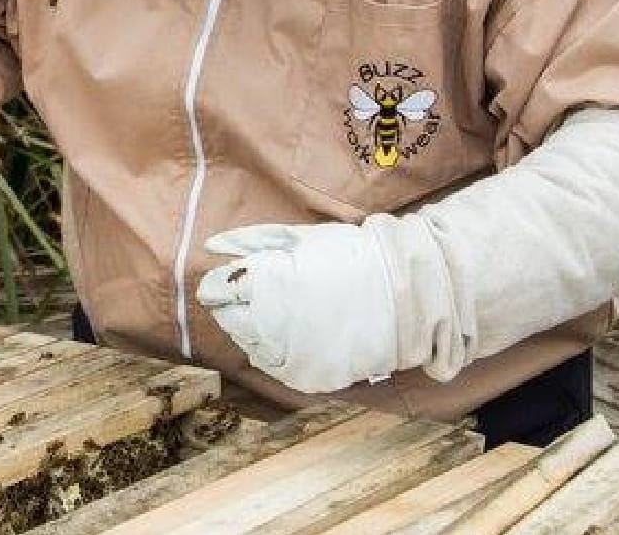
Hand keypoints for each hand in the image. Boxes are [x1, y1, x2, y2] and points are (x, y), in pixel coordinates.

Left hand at [195, 222, 404, 393]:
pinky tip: (290, 336)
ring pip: (249, 346)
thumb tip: (212, 247)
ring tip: (280, 314)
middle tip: (255, 298)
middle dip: (236, 308)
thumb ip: (252, 242)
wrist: (406, 293)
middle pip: (230, 320)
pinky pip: (274, 369)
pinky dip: (274, 354)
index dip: (221, 285)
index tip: (226, 283)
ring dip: (254, 331)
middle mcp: (274, 324)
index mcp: (270, 284)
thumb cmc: (352, 257)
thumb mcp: (301, 239)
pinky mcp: (308, 379)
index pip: (221, 290)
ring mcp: (292, 355)